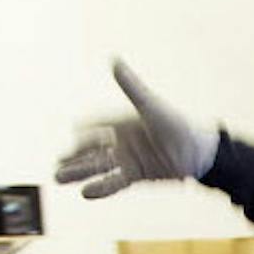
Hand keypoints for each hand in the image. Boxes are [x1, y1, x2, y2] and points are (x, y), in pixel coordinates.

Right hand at [55, 60, 217, 199]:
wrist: (198, 154)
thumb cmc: (176, 125)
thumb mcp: (150, 106)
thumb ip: (130, 87)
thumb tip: (114, 60)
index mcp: (123, 122)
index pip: (97, 125)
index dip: (84, 128)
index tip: (72, 130)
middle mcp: (123, 140)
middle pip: (92, 149)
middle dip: (74, 156)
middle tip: (55, 163)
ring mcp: (129, 159)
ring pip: (98, 167)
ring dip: (79, 172)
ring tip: (58, 179)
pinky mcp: (136, 175)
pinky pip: (114, 182)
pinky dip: (100, 188)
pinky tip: (85, 194)